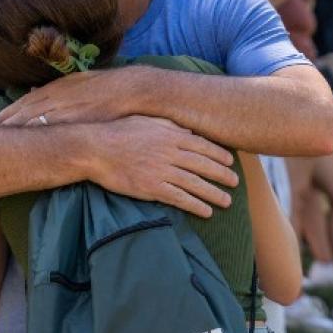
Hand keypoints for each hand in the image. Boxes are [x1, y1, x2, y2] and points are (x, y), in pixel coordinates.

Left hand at [0, 67, 145, 126]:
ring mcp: (66, 107)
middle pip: (26, 109)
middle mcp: (58, 95)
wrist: (130, 89)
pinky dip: (37, 133)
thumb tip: (33, 89)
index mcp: (58, 86)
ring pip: (35, 118)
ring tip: (2, 136)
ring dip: (18, 127)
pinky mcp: (75, 119)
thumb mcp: (78, 80)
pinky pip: (52, 127)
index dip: (12, 109)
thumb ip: (56, 87)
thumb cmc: (107, 85)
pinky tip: (27, 141)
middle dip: (8, 119)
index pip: (28, 99)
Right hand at [86, 116, 239, 217]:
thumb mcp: (147, 121)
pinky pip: (179, 198)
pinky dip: (195, 205)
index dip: (219, 155)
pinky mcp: (152, 188)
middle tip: (235, 183)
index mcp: (170, 135)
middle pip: (203, 165)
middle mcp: (170, 153)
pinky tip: (206, 211)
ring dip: (213, 193)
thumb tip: (188, 131)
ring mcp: (162, 171)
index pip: (202, 145)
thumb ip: (169, 125)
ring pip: (195, 184)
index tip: (230, 162)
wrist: (96, 149)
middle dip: (222, 175)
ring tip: (226, 202)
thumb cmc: (119, 132)